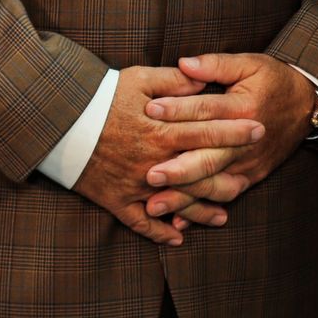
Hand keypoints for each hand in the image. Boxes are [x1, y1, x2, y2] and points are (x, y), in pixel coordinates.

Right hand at [72, 65, 263, 245]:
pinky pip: (141, 223)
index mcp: (161, 130)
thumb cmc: (100, 95)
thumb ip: (175, 81)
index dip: (236, 130)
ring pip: (177, 203)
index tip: (259, 128)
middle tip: (252, 176)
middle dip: (228, 173)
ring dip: (201, 211)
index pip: (208, 130)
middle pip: (199, 172)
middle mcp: (153, 162)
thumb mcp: (139, 78)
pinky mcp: (116, 200)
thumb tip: (203, 79)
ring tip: (224, 216)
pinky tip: (177, 239)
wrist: (57, 120)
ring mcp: (136, 185)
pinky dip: (159, 233)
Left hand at [140, 53, 314, 219]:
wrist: (308, 106)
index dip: (177, 109)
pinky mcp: (250, 177)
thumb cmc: (274, 80)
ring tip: (154, 204)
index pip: (207, 110)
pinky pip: (224, 197)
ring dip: (184, 197)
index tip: (149, 110)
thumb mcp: (250, 64)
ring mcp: (249, 163)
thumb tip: (183, 64)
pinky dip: (202, 210)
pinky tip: (179, 219)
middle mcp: (247, 141)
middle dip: (178, 170)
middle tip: (149, 175)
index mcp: (245, 108)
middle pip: (209, 157)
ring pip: (214, 185)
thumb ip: (215, 65)